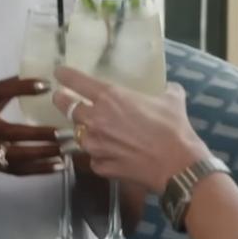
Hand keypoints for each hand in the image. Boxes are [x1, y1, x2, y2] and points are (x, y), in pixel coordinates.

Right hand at [0, 76, 63, 175]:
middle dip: (42, 134)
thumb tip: (36, 77)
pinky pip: (17, 169)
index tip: (47, 84)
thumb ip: (5, 88)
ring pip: (19, 155)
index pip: (0, 91)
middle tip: (68, 131)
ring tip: (68, 150)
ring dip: (45, 154)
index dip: (22, 87)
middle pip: (14, 132)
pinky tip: (58, 166)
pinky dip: (39, 169)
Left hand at [52, 67, 210, 193]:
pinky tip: (112, 155)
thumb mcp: (172, 101)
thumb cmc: (174, 128)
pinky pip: (94, 158)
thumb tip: (171, 89)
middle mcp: (95, 119)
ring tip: (94, 131)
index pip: (77, 81)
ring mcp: (95, 145)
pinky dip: (100, 155)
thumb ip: (166, 92)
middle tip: (62, 99)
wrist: (178, 166)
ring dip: (85, 131)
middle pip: (66, 107)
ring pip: (79, 135)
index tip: (59, 72)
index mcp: (110, 97)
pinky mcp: (100, 166)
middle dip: (62, 101)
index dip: (65, 75)